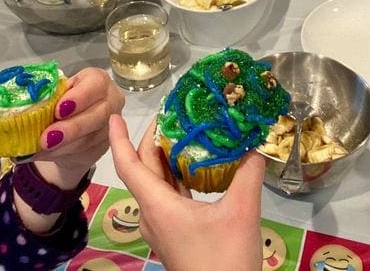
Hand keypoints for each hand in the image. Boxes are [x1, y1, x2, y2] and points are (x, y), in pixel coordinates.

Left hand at [32, 68, 124, 189]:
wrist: (70, 127)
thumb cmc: (61, 103)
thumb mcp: (55, 95)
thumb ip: (45, 99)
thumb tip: (20, 111)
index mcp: (97, 80)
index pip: (96, 84)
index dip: (80, 97)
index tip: (59, 109)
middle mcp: (110, 100)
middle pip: (99, 114)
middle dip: (72, 127)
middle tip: (47, 138)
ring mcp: (110, 126)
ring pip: (92, 137)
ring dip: (65, 145)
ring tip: (42, 149)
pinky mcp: (104, 146)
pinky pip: (87, 152)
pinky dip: (64, 154)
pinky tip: (47, 155)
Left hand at [109, 115, 262, 270]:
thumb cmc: (224, 261)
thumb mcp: (242, 213)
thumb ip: (248, 174)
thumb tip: (254, 144)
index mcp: (158, 205)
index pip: (128, 164)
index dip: (119, 137)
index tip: (115, 113)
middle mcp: (152, 213)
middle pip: (144, 169)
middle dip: (152, 139)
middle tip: (172, 112)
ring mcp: (162, 227)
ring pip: (157, 183)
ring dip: (166, 157)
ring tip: (185, 132)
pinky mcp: (175, 235)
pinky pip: (169, 197)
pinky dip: (179, 176)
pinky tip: (199, 167)